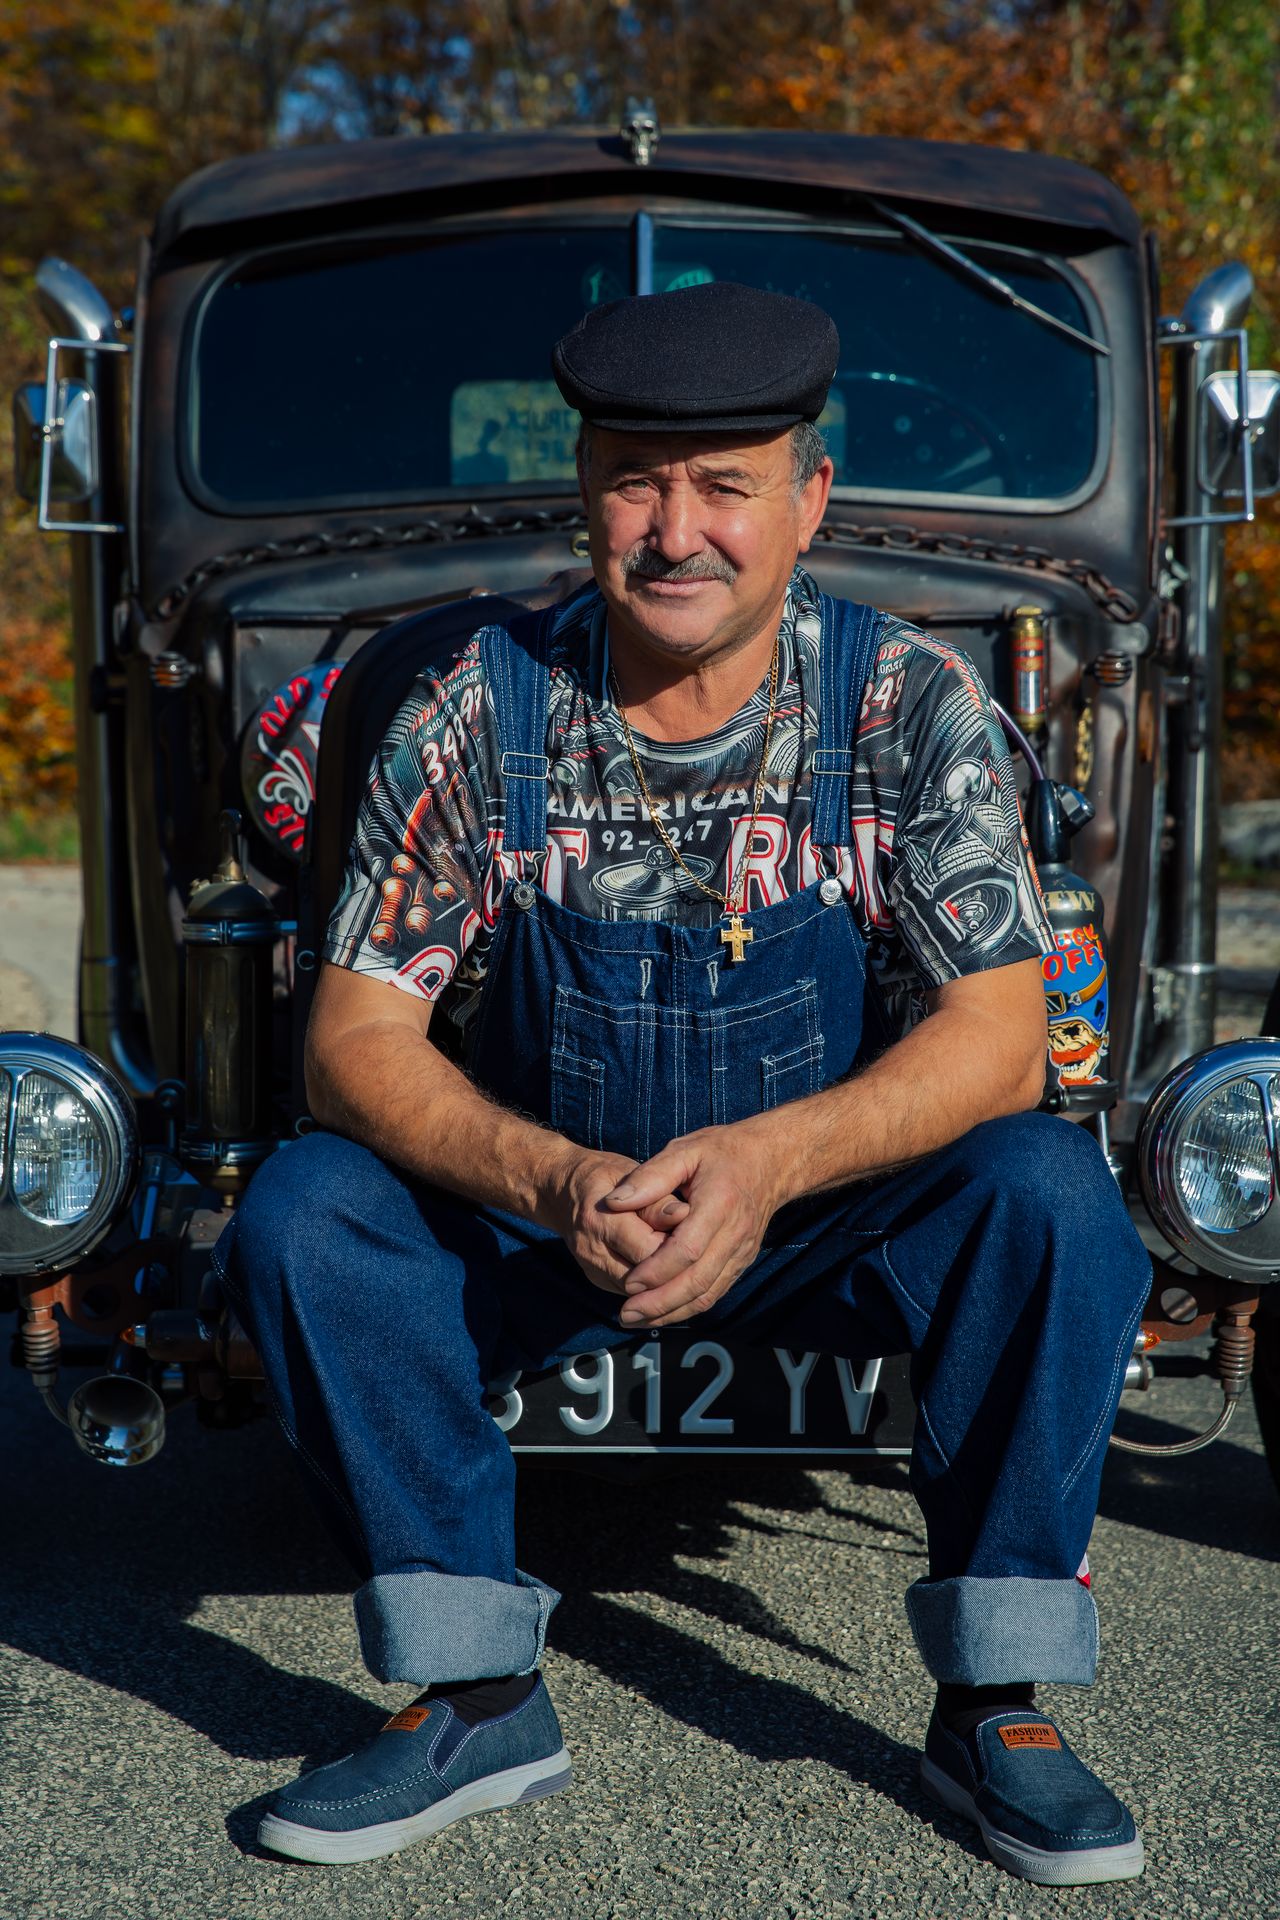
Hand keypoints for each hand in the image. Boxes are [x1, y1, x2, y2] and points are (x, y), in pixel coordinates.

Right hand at [541, 1146, 688, 1296]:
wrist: (559, 1190)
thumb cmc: (603, 1176)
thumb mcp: (630, 1174)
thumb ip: (657, 1199)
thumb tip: (685, 1215)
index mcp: (602, 1220)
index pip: (650, 1249)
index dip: (681, 1248)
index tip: (702, 1236)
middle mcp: (593, 1250)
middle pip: (646, 1278)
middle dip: (676, 1271)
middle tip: (702, 1255)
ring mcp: (592, 1269)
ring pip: (640, 1292)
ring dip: (666, 1283)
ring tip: (691, 1265)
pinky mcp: (597, 1279)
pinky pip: (632, 1293)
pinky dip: (654, 1286)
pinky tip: (673, 1273)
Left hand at [603, 1124, 782, 1326]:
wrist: (771, 1162)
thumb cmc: (723, 1152)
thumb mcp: (684, 1151)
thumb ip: (648, 1177)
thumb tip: (613, 1202)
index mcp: (719, 1204)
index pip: (688, 1249)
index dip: (657, 1270)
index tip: (629, 1282)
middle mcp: (735, 1234)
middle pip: (698, 1280)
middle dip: (660, 1303)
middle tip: (626, 1314)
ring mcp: (742, 1251)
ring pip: (708, 1293)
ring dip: (672, 1312)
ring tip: (637, 1319)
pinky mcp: (742, 1261)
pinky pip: (715, 1291)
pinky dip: (688, 1306)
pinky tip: (663, 1312)